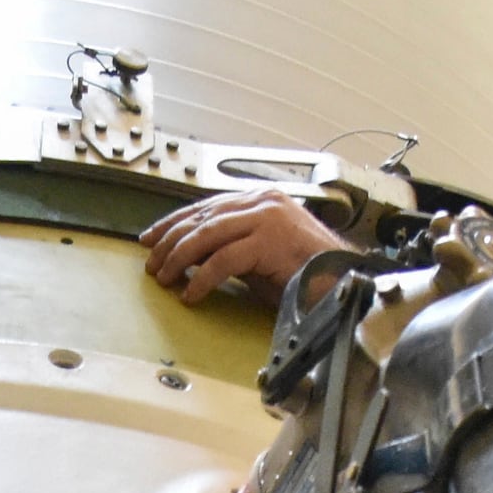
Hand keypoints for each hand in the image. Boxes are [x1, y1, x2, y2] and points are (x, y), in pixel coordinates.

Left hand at [142, 190, 348, 306]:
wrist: (342, 280)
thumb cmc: (306, 271)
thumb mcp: (260, 253)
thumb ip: (231, 245)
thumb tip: (194, 256)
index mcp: (261, 199)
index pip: (206, 206)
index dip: (174, 222)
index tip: (151, 238)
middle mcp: (263, 202)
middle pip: (202, 217)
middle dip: (170, 241)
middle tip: (152, 263)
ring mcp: (267, 218)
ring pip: (207, 234)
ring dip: (179, 258)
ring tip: (164, 278)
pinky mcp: (269, 241)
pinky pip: (223, 260)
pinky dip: (201, 278)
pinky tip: (191, 293)